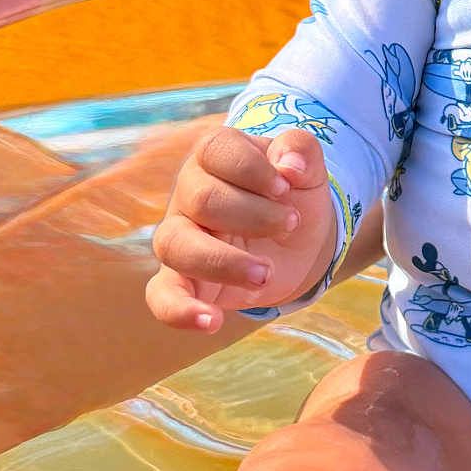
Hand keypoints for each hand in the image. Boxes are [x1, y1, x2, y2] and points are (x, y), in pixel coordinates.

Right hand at [146, 126, 337, 331]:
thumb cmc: (295, 196)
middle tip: (291, 224)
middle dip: (256, 215)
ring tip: (266, 273)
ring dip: (225, 262)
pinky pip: (161, 296)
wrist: (300, 241)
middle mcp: (188, 193)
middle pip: (203, 199)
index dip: (253, 169)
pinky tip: (211, 321)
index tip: (286, 187)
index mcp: (215, 156)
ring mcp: (180, 237)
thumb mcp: (309, 169)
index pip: (216, 150)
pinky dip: (179, 310)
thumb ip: (302, 150)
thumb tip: (289, 166)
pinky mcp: (182, 279)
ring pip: (176, 245)